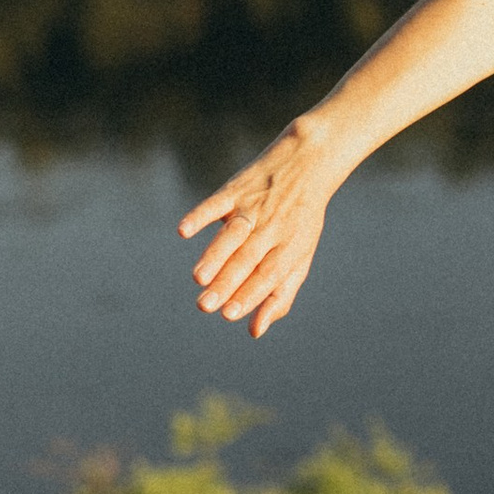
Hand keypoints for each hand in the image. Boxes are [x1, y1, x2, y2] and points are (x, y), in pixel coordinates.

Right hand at [179, 119, 335, 334]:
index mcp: (290, 246)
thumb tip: (255, 331)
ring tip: (198, 278)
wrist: (308, 161)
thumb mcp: (299, 257)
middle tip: (205, 305)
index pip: (269, 274)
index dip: (250, 294)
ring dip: (215, 254)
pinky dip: (201, 215)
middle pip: (248, 258)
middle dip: (227, 282)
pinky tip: (184, 230)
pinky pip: (217, 202)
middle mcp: (273, 226)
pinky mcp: (236, 188)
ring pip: (233, 233)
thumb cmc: (300, 221)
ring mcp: (253, 206)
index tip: (230, 315)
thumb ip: (279, 295)